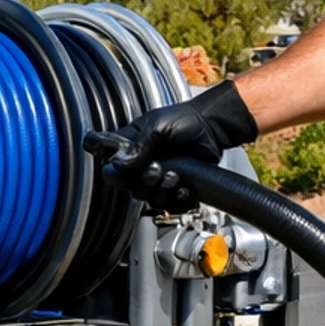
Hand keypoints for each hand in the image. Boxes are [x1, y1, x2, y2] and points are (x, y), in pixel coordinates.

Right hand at [85, 81, 257, 199]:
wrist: (212, 127)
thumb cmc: (185, 119)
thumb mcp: (157, 124)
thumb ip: (138, 143)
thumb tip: (119, 162)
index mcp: (131, 149)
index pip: (112, 169)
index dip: (117, 174)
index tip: (128, 170)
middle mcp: (143, 166)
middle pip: (132, 189)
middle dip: (146, 182)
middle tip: (159, 168)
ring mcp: (160, 178)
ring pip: (150, 199)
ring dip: (162, 191)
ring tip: (175, 175)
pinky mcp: (176, 188)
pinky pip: (171, 206)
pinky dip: (178, 201)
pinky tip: (184, 188)